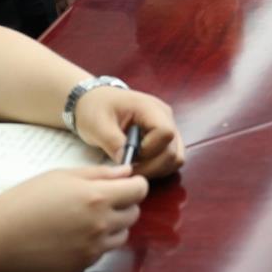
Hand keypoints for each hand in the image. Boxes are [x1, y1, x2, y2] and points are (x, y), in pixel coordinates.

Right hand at [0, 166, 149, 271]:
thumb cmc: (23, 201)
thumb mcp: (61, 176)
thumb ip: (98, 174)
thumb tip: (125, 173)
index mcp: (97, 198)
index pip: (140, 190)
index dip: (135, 184)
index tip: (126, 183)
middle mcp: (100, 225)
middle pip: (134, 214)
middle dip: (124, 204)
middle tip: (101, 200)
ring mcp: (92, 249)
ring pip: (121, 235)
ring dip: (112, 226)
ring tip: (84, 218)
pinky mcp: (81, 266)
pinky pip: (101, 252)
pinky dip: (95, 243)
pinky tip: (71, 235)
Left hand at [70, 85, 186, 176]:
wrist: (96, 100)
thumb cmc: (95, 108)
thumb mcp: (97, 124)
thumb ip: (112, 142)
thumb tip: (126, 163)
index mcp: (150, 108)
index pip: (166, 133)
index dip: (150, 150)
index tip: (129, 155)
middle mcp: (165, 116)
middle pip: (173, 150)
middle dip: (151, 166)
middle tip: (128, 171)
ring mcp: (168, 126)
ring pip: (176, 157)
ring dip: (157, 169)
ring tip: (134, 168)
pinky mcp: (165, 137)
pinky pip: (172, 158)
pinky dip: (159, 167)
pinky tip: (141, 166)